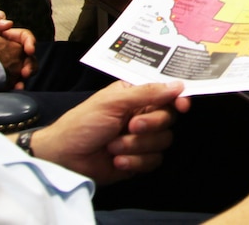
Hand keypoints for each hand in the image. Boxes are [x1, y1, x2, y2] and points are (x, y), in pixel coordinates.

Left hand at [0, 28, 29, 87]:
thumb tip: (9, 23)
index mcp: (1, 35)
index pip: (23, 37)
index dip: (30, 42)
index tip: (30, 50)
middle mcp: (3, 49)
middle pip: (25, 56)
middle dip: (30, 64)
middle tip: (26, 72)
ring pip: (19, 70)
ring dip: (23, 77)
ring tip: (19, 85)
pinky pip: (8, 82)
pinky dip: (12, 87)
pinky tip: (11, 89)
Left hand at [29, 81, 189, 184]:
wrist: (66, 158)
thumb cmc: (84, 123)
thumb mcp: (113, 102)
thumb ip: (147, 93)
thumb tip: (178, 85)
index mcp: (135, 96)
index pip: (166, 95)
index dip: (177, 100)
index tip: (182, 106)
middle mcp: (141, 115)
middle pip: (168, 119)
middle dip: (149, 125)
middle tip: (130, 127)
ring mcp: (140, 139)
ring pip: (162, 142)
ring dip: (136, 146)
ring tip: (113, 147)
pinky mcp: (138, 161)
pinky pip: (153, 161)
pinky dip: (134, 162)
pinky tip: (116, 162)